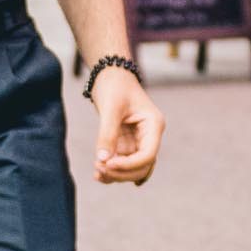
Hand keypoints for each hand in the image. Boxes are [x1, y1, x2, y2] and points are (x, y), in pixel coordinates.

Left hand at [90, 69, 163, 186]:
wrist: (109, 75)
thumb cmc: (114, 86)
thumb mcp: (110, 108)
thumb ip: (107, 134)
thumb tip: (103, 160)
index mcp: (153, 125)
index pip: (148, 155)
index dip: (129, 165)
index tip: (107, 165)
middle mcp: (150, 135)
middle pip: (142, 166)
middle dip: (122, 172)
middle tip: (99, 169)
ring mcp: (139, 140)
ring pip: (133, 168)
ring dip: (116, 175)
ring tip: (97, 173)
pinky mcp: (127, 143)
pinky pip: (123, 163)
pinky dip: (112, 171)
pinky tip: (99, 174)